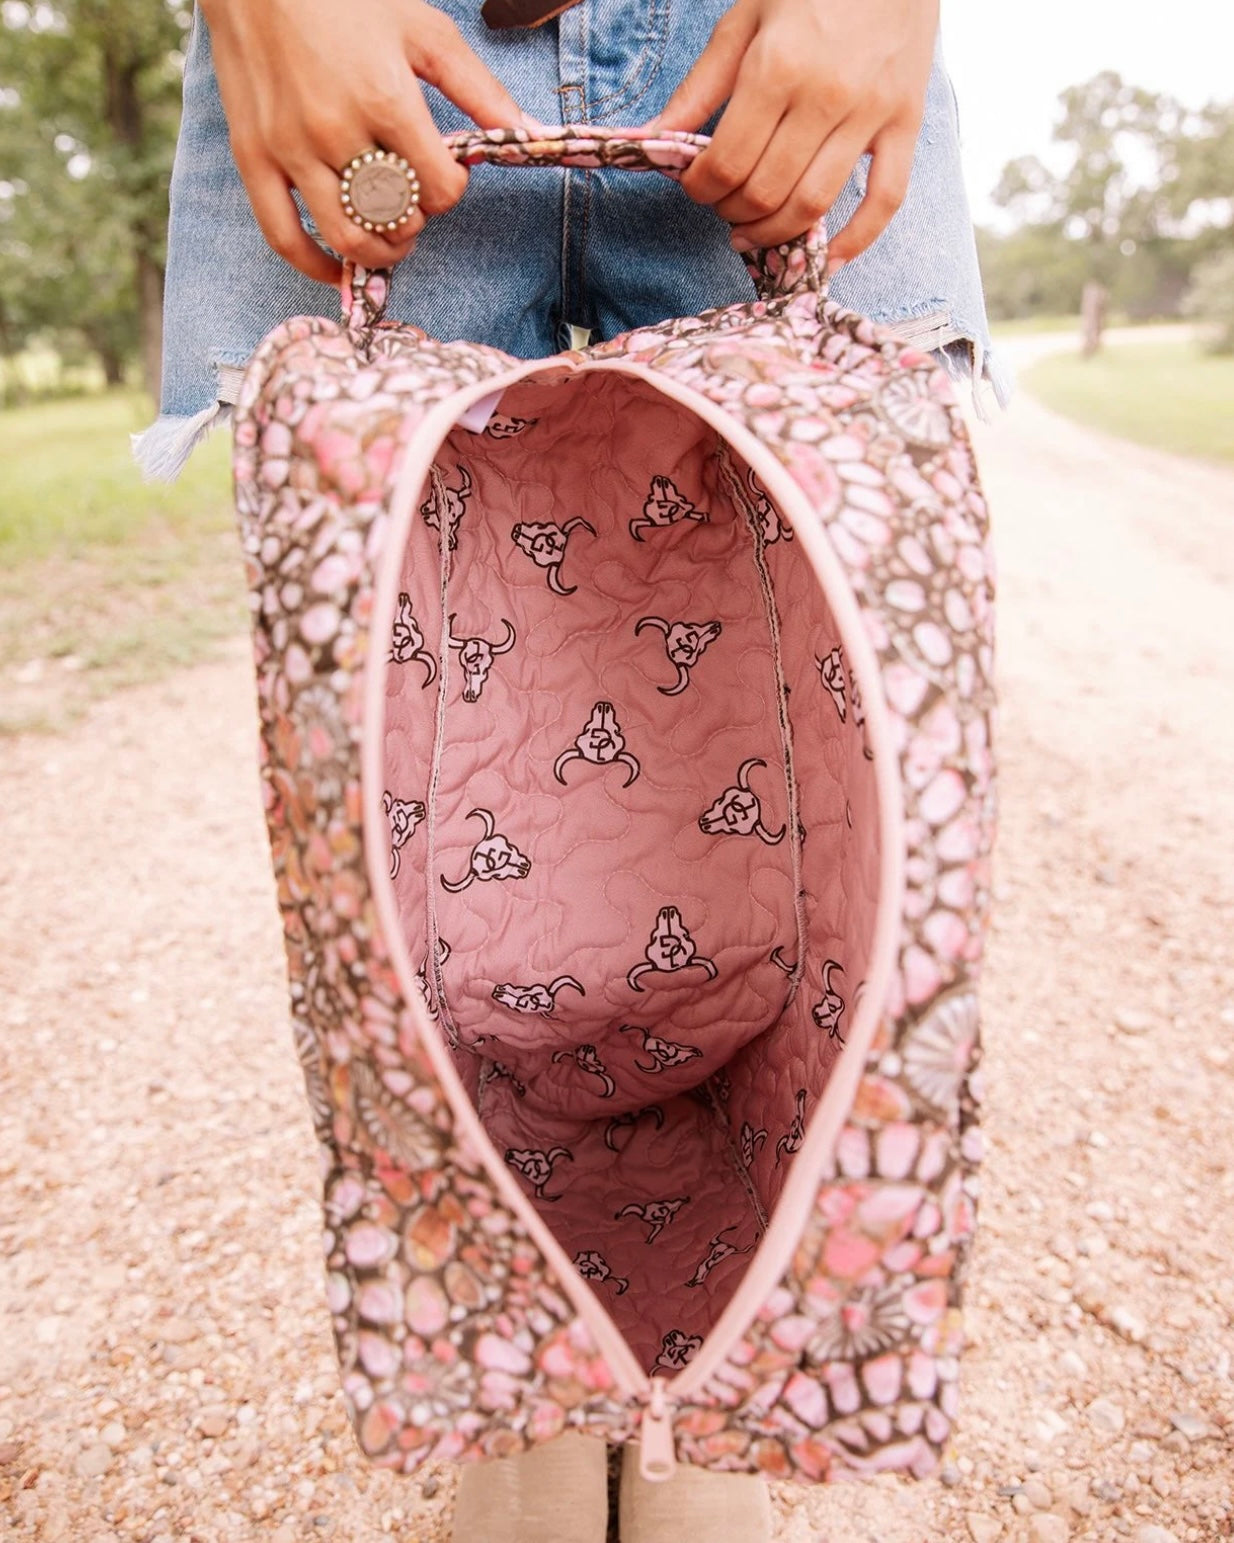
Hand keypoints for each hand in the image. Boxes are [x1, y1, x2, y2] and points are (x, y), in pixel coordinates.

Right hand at [201, 0, 529, 283]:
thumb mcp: (423, 31)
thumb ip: (477, 88)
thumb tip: (528, 132)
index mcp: (384, 99)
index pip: (440, 189)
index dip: (452, 190)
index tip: (445, 172)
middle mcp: (335, 131)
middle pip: (397, 218)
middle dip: (417, 218)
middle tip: (414, 196)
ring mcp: (290, 149)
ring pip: (347, 237)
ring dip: (380, 251)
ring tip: (390, 237)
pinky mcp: (253, 158)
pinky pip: (283, 237)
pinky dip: (314, 264)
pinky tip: (337, 267)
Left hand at [651, 0, 937, 268]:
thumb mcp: (743, 21)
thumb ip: (700, 87)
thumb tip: (654, 140)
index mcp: (777, 68)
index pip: (727, 163)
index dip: (701, 189)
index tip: (696, 186)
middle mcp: (825, 97)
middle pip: (766, 192)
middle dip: (733, 211)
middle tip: (724, 205)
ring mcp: (870, 115)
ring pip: (813, 205)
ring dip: (775, 233)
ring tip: (753, 232)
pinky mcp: (906, 125)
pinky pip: (884, 201)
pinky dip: (854, 241)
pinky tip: (825, 258)